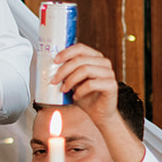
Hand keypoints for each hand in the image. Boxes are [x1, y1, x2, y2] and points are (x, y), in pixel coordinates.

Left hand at [54, 43, 143, 161]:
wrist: (99, 113)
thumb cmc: (86, 96)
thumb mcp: (73, 80)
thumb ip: (67, 71)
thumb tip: (49, 66)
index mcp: (95, 57)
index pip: (80, 48)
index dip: (66, 53)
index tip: (54, 61)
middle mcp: (104, 63)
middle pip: (80, 59)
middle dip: (63, 70)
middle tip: (54, 80)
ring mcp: (109, 73)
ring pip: (85, 69)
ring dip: (70, 80)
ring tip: (64, 89)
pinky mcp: (112, 85)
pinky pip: (91, 84)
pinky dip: (80, 90)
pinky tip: (75, 96)